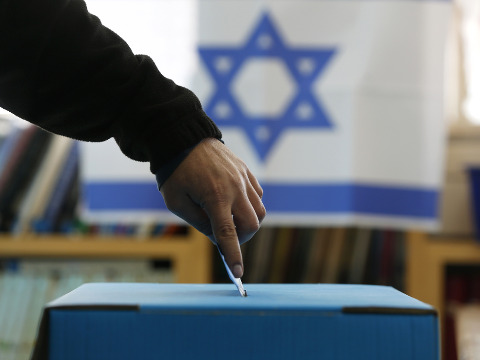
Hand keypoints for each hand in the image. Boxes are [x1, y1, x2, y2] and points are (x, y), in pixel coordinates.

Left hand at [160, 138, 265, 277]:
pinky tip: (235, 204)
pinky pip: (258, 195)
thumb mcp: (177, 203)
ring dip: (248, 222)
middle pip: (252, 225)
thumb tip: (218, 238)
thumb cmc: (176, 173)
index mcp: (215, 197)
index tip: (238, 274)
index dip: (233, 256)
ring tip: (229, 219)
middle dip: (241, 238)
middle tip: (226, 238)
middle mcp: (235, 188)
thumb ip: (199, 223)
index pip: (228, 234)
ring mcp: (243, 178)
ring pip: (260, 211)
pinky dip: (251, 206)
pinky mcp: (246, 171)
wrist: (183, 139)